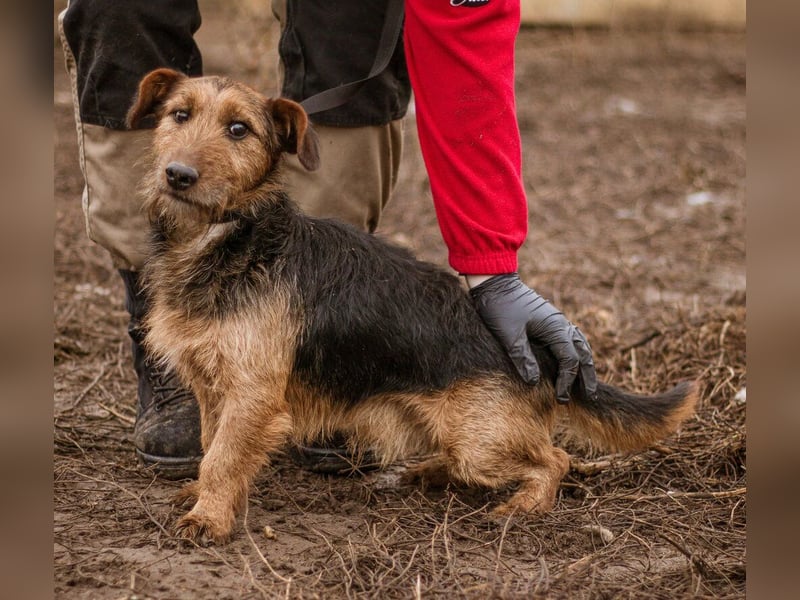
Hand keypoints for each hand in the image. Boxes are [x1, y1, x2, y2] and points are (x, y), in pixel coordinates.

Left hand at [469, 273, 596, 402]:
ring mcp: (556, 321)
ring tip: (587, 383)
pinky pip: (570, 339)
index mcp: (555, 328)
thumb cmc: (500, 308)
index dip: (567, 381)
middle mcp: (561, 324)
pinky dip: (576, 353)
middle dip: (587, 375)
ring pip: (580, 345)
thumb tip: (535, 381)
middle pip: (583, 353)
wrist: (493, 284)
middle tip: (591, 396)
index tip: (561, 398)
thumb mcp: (509, 336)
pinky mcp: (548, 321)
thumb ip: (523, 358)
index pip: (570, 360)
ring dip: (585, 364)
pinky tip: (573, 362)